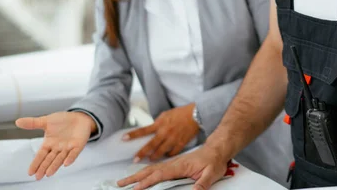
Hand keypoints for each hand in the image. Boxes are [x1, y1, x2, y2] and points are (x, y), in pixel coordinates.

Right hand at [15, 111, 95, 179]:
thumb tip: (17, 122)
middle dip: (43, 168)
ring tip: (48, 173)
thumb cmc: (63, 121)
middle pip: (49, 159)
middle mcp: (57, 148)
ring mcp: (68, 147)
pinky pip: (74, 153)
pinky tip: (66, 163)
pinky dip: (70, 158)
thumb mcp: (46, 121)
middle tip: (38, 176)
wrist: (79, 117)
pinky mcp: (78, 145)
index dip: (35, 163)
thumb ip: (33, 123)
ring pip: (60, 158)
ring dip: (54, 166)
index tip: (30, 172)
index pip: (40, 155)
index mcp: (49, 143)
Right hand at [117, 145, 231, 189]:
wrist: (216, 149)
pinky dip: (145, 172)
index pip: (160, 174)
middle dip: (134, 178)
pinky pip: (156, 169)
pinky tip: (140, 176)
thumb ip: (202, 184)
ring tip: (124, 181)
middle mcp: (173, 163)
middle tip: (120, 183)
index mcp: (180, 166)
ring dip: (137, 175)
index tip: (136, 188)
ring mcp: (172, 163)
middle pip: (150, 170)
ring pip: (151, 169)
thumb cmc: (214, 161)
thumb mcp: (212, 174)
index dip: (147, 182)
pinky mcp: (173, 165)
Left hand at [124, 103, 199, 161]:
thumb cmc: (180, 113)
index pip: (143, 130)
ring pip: (161, 152)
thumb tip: (150, 130)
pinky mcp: (181, 143)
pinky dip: (168, 155)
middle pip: (151, 145)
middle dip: (142, 153)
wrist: (195, 114)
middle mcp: (165, 132)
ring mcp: (173, 139)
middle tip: (135, 159)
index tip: (124, 139)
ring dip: (154, 156)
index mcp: (160, 123)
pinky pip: (172, 153)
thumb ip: (157, 123)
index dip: (133, 134)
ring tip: (150, 159)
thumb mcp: (165, 115)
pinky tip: (166, 155)